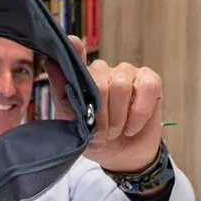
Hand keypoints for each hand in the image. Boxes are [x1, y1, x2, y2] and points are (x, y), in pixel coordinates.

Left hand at [46, 36, 163, 171]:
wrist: (121, 157)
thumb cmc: (96, 138)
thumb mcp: (73, 122)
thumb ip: (62, 92)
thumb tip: (50, 61)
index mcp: (83, 78)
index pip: (76, 56)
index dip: (75, 49)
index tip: (72, 43)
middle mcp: (104, 70)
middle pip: (99, 81)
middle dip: (100, 115)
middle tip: (101, 135)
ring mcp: (128, 73)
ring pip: (121, 86)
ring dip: (118, 117)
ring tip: (116, 132)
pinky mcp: (150, 81)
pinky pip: (147, 88)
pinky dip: (139, 113)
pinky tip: (132, 127)